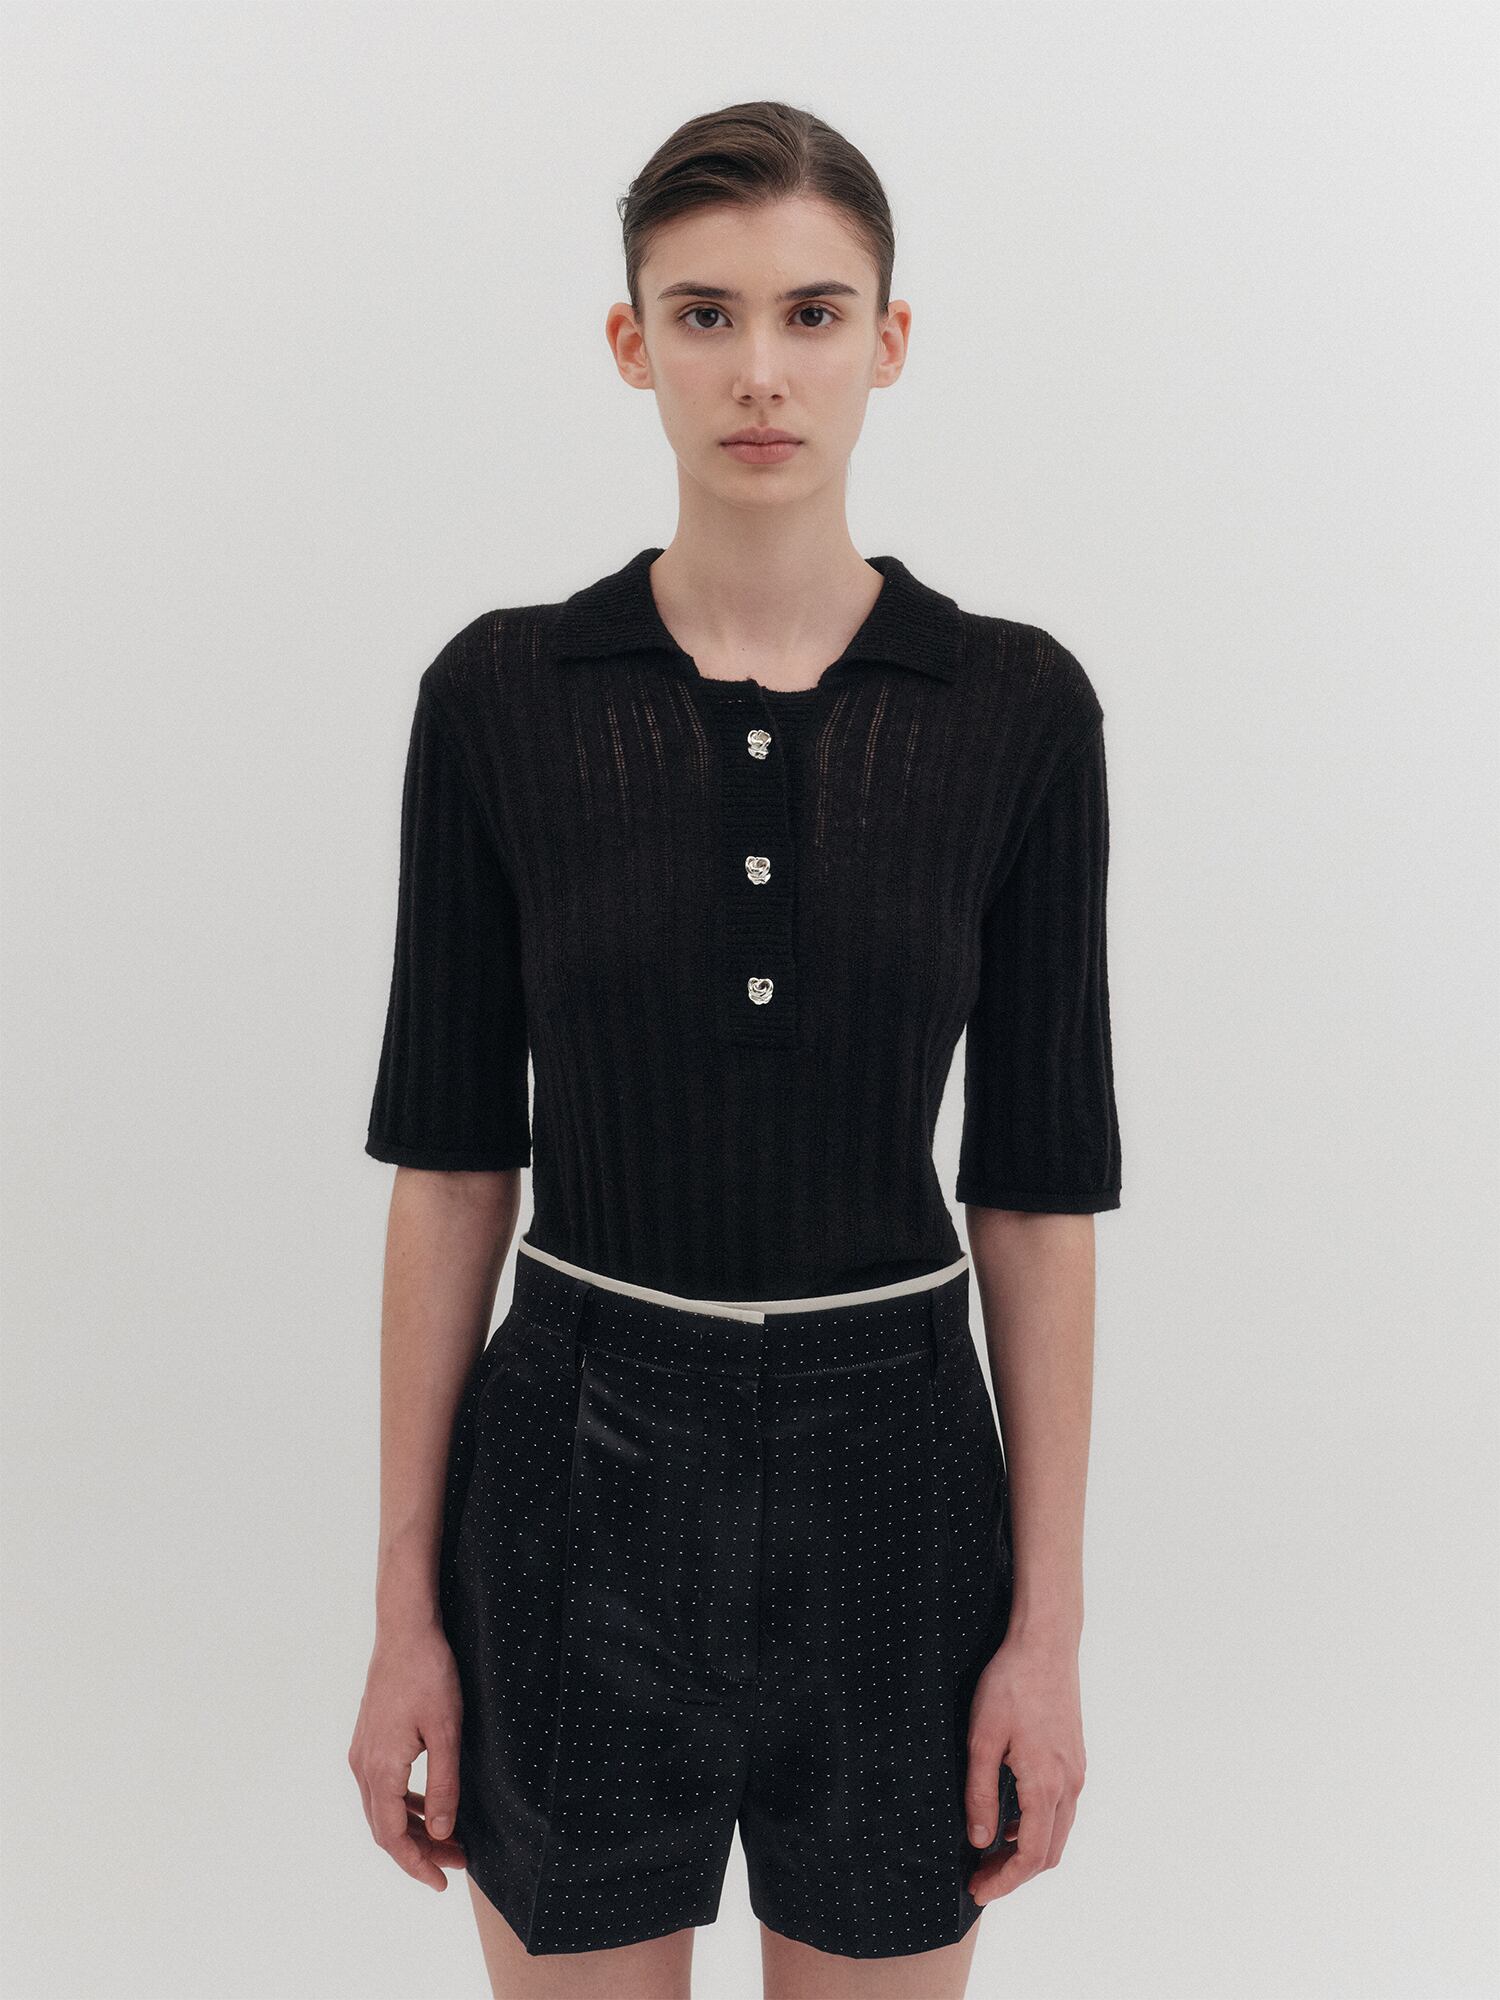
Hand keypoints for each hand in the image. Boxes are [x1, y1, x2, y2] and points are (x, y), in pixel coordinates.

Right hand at [348, 1619, 468, 1889]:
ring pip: (383, 1809)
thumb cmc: (429, 1675)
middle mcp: (363, 1766)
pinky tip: (430, 1805)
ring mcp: (362, 1752)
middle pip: (386, 1828)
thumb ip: (444, 1785)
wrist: (404, 1630)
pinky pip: (382, 1787)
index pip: (393, 1837)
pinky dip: (405, 1805)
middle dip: (420, 1852)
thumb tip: (444, 1832)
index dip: (417, 1865)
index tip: (443, 1882)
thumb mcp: (447, 1731)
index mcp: (381, 1769)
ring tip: (449, 1840)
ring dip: (414, 1829)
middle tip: (457, 1863)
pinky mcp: (368, 1739)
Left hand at [964, 1628, 1085, 1902]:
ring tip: (989, 1854)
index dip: (1005, 1881)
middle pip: (1049, 1852)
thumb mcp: (982, 1738)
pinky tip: (1010, 1820)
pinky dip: (1037, 1827)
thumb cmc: (1009, 1685)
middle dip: (1014, 1873)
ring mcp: (1075, 1771)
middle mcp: (1069, 1784)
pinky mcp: (1073, 1758)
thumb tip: (980, 1841)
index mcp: (1046, 1783)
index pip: (1031, 1855)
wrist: (1045, 1644)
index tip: (977, 1891)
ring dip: (1027, 1851)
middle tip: (978, 1878)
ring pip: (1057, 1832)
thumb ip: (980, 1793)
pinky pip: (1060, 1809)